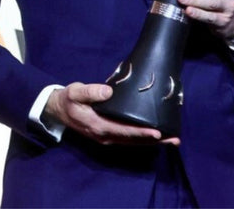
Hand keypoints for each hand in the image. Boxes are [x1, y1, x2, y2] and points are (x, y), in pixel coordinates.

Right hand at [44, 82, 179, 145]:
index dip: (141, 132)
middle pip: (134, 141)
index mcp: (99, 126)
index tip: (157, 132)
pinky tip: (153, 136)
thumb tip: (109, 90)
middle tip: (175, 139)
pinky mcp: (109, 134)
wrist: (58, 110)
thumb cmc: (68, 99)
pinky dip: (142, 139)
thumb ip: (90, 91)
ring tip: (171, 139)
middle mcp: (106, 136)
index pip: (125, 132)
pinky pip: (129, 139)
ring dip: (152, 142)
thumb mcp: (75, 92)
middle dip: (154, 141)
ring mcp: (107, 137)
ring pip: (133, 142)